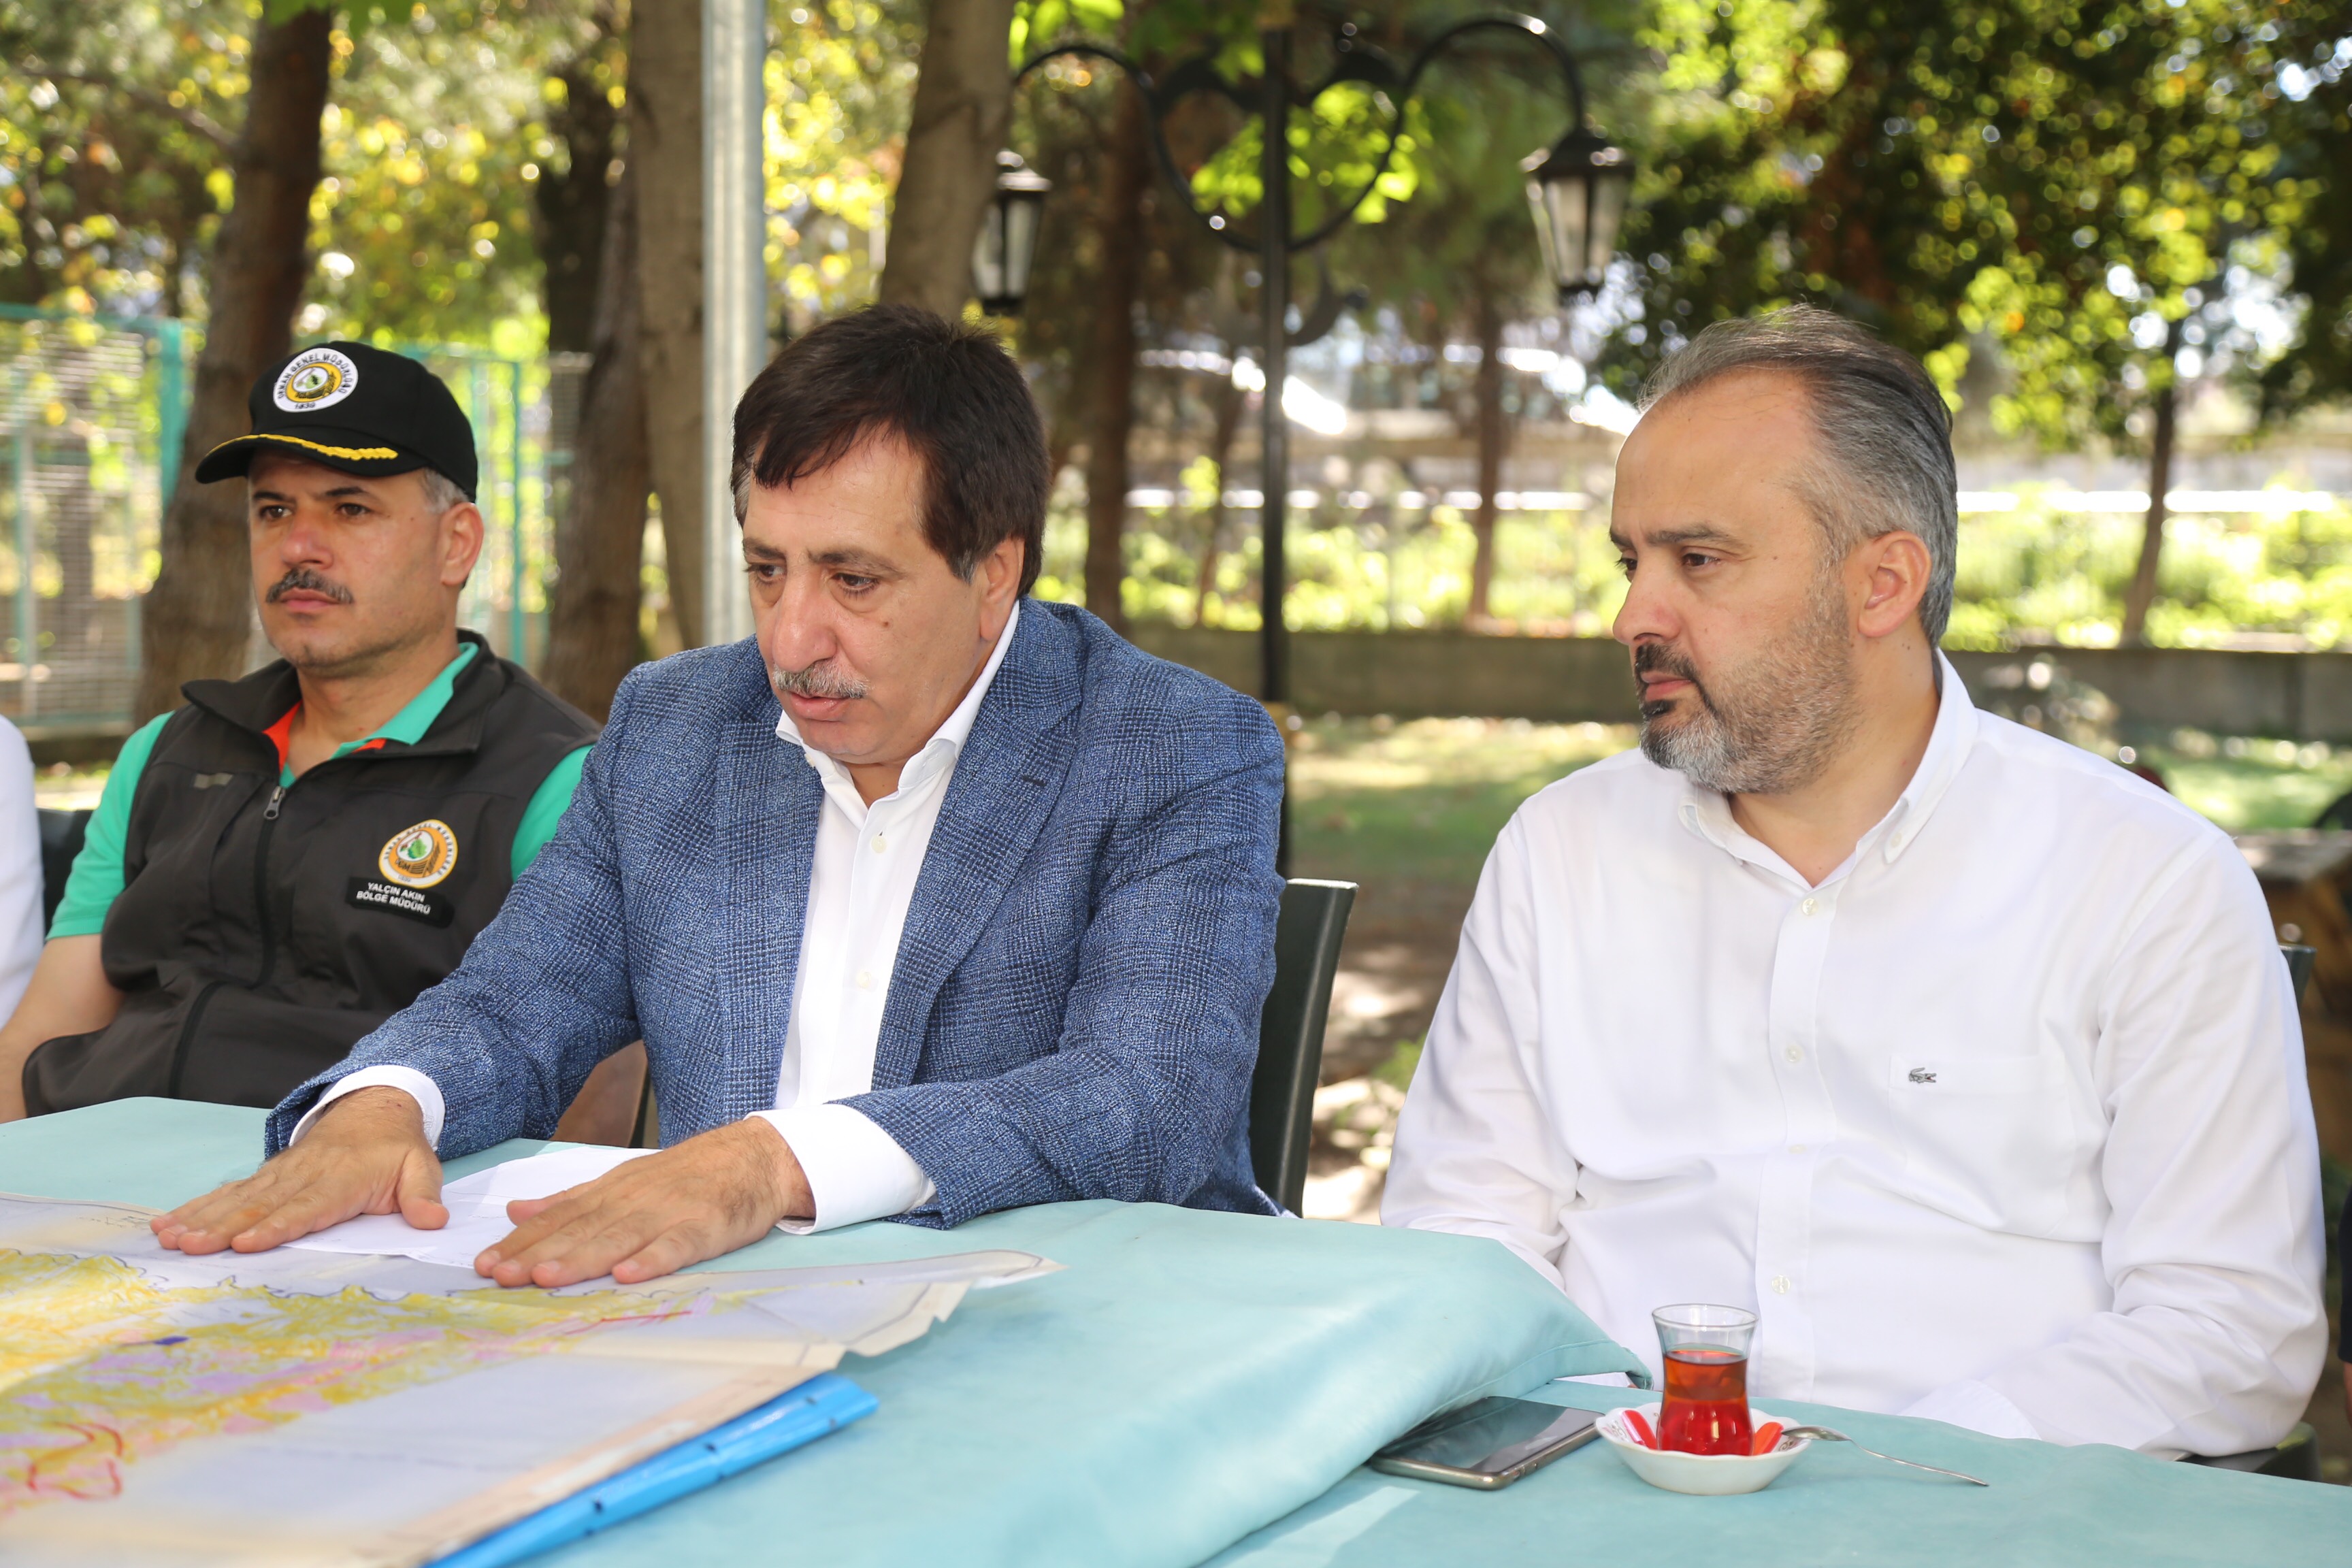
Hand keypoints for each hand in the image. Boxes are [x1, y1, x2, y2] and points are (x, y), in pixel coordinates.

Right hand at [151, 1086, 444, 1253]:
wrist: (374, 1107)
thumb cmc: (396, 1149)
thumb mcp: (420, 1167)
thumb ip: (422, 1195)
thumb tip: (433, 1220)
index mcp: (341, 1178)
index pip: (306, 1206)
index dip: (277, 1225)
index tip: (247, 1243)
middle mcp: (303, 1174)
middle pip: (259, 1205)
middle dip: (222, 1228)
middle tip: (189, 1247)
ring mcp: (279, 1173)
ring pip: (236, 1198)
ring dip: (200, 1218)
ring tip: (168, 1238)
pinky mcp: (265, 1175)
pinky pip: (228, 1192)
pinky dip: (196, 1206)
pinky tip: (166, 1222)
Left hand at [477, 1118, 811, 1287]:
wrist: (756, 1158)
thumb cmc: (688, 1175)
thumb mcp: (625, 1181)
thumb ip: (572, 1199)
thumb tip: (516, 1211)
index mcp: (612, 1190)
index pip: (559, 1216)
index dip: (522, 1241)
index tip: (485, 1263)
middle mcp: (634, 1199)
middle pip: (581, 1229)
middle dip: (538, 1253)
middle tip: (501, 1276)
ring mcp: (669, 1212)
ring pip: (618, 1238)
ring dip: (581, 1258)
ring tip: (546, 1277)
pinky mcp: (705, 1227)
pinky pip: (676, 1246)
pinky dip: (652, 1259)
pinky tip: (628, 1275)